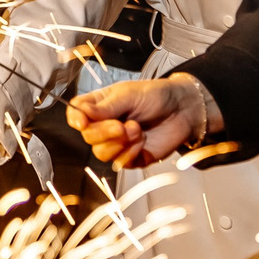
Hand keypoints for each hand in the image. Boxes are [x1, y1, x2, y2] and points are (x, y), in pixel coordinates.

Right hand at [66, 74, 221, 168]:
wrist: (182, 111)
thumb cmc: (155, 96)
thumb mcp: (128, 95)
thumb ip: (104, 107)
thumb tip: (80, 113)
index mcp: (99, 106)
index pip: (76, 114)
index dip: (75, 119)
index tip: (82, 122)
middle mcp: (104, 125)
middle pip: (88, 137)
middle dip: (104, 133)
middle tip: (123, 125)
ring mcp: (116, 143)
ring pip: (101, 153)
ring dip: (120, 143)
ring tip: (137, 129)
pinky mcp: (131, 158)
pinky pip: (120, 163)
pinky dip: (131, 153)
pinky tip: (142, 141)